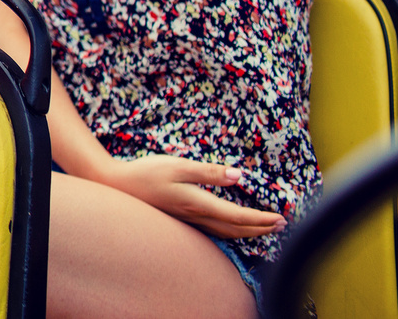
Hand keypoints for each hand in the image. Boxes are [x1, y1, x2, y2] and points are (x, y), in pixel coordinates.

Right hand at [100, 154, 285, 239]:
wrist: (116, 186)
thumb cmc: (146, 173)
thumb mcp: (177, 165)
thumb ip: (209, 171)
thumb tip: (239, 176)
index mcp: (198, 203)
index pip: (238, 216)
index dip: (261, 219)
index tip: (280, 218)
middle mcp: (196, 217)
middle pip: (235, 229)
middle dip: (260, 229)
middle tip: (281, 225)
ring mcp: (188, 220)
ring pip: (225, 233)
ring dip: (248, 232)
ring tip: (263, 229)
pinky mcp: (181, 219)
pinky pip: (214, 231)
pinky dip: (230, 231)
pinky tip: (231, 227)